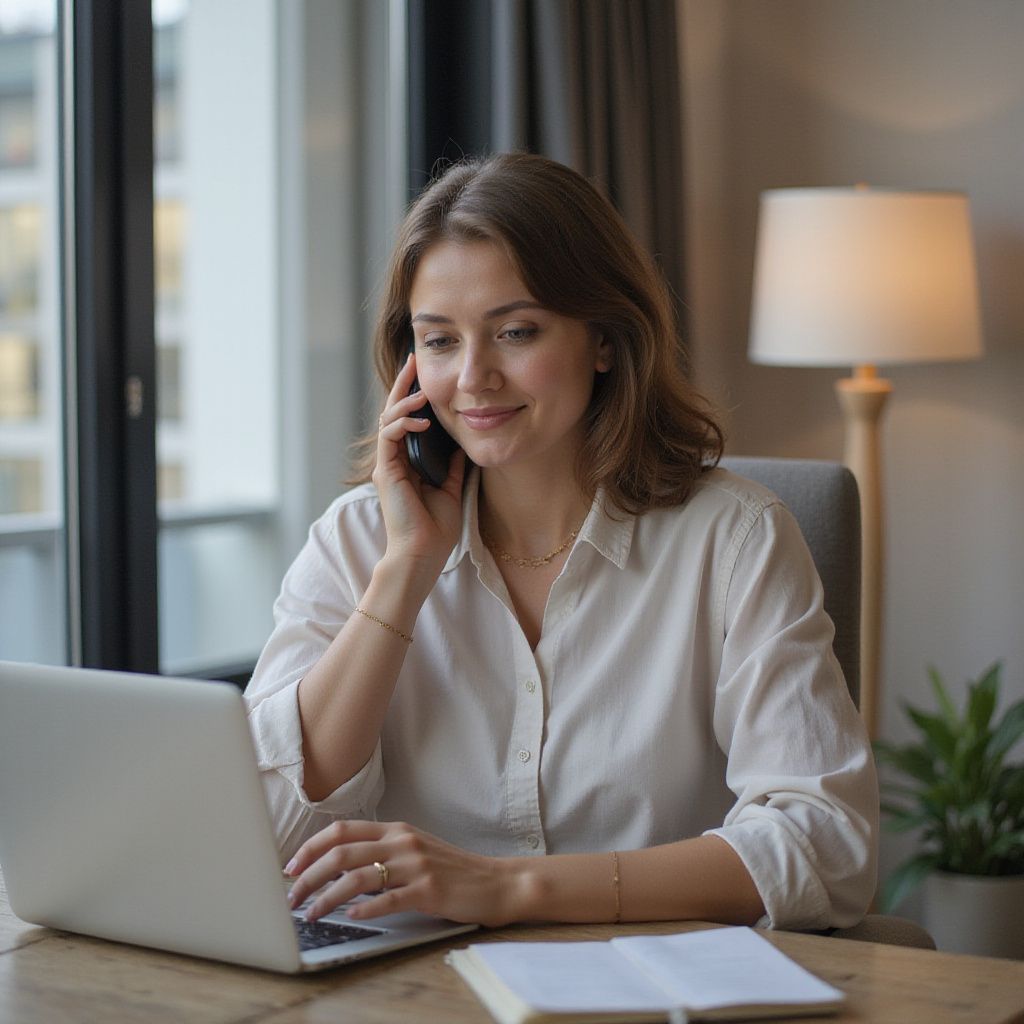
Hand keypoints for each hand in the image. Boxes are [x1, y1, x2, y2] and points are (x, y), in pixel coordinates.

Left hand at [284, 819, 517, 927]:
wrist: (494, 881)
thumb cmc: (451, 870)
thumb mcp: (414, 850)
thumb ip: (382, 852)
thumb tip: (338, 868)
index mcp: (396, 830)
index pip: (342, 830)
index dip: (311, 847)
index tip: (292, 867)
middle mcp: (402, 842)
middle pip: (342, 853)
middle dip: (309, 876)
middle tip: (292, 897)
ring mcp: (415, 865)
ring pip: (358, 877)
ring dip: (328, 897)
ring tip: (312, 914)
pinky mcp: (428, 890)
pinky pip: (389, 898)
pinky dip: (365, 909)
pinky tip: (351, 917)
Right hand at [373, 353, 465, 578]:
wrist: (423, 554)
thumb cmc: (436, 528)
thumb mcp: (451, 487)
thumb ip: (452, 464)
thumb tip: (462, 443)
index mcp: (408, 462)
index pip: (408, 420)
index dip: (414, 396)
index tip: (425, 373)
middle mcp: (394, 459)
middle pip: (394, 412)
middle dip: (403, 385)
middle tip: (413, 360)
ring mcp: (388, 464)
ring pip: (388, 419)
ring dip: (404, 401)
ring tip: (422, 389)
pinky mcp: (386, 471)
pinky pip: (389, 436)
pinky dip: (403, 423)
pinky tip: (421, 419)